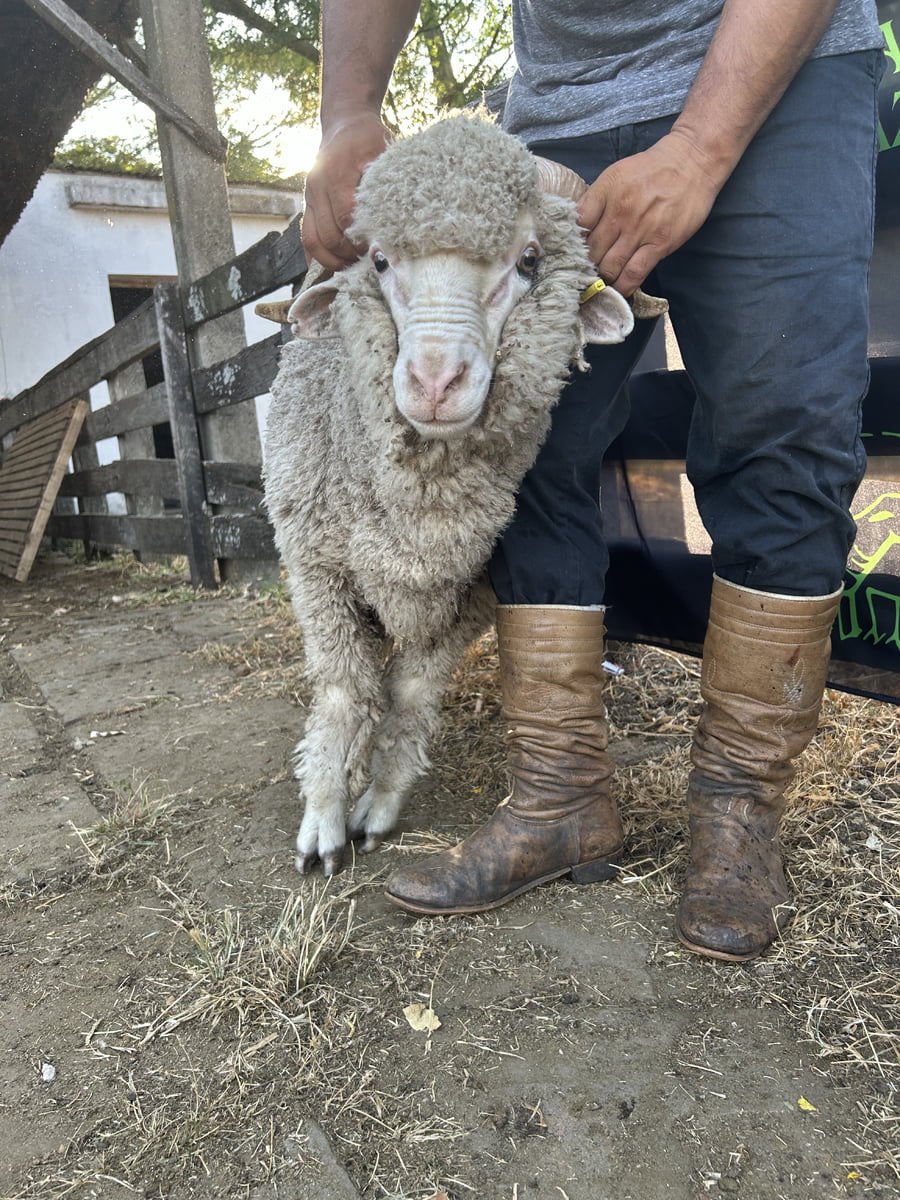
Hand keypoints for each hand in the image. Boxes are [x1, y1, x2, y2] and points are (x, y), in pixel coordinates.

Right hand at [301, 113, 391, 269]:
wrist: (344, 122)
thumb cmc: (368, 137)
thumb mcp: (383, 150)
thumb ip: (387, 180)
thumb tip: (399, 218)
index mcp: (337, 173)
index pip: (346, 217)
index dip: (361, 239)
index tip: (378, 249)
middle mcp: (317, 186)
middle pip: (329, 234)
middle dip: (349, 253)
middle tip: (368, 261)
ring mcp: (308, 196)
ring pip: (312, 240)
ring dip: (332, 260)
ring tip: (352, 267)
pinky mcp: (307, 203)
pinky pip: (306, 236)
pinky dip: (317, 256)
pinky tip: (333, 265)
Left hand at [575, 130, 725, 295]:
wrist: (692, 162)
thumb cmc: (652, 169)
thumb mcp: (616, 174)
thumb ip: (596, 200)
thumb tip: (578, 227)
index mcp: (605, 193)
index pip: (577, 226)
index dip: (571, 244)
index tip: (571, 255)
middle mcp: (619, 213)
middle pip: (592, 252)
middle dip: (585, 267)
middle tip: (584, 276)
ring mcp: (639, 230)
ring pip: (610, 267)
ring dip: (602, 280)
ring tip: (600, 285)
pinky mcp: (659, 244)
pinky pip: (634, 274)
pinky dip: (623, 287)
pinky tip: (618, 291)